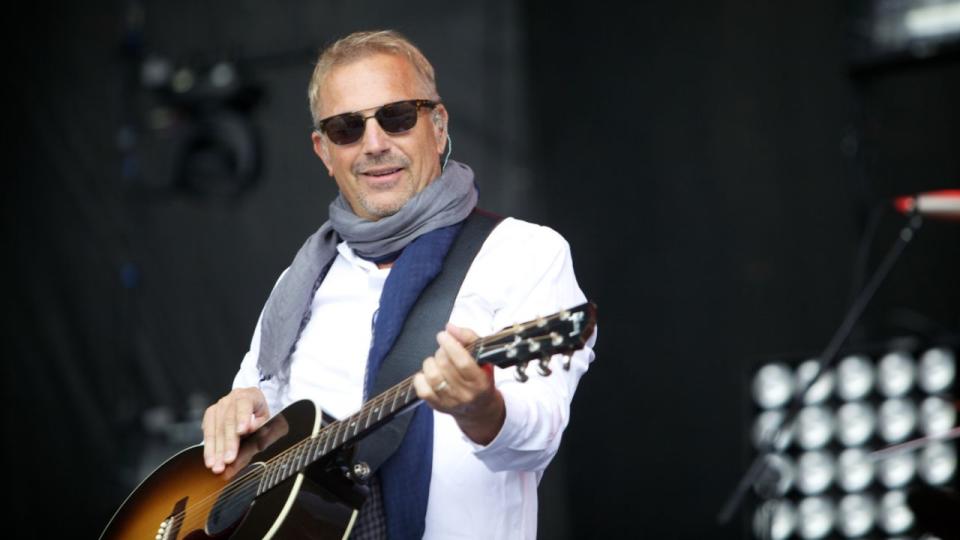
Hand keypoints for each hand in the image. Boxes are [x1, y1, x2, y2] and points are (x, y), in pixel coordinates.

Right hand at [201, 387, 269, 473]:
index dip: (242, 418)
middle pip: (228, 421)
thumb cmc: (261, 413)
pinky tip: (210, 460)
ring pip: (215, 429)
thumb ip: (265, 427)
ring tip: (217, 466)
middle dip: (228, 443)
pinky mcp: (210, 414)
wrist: (251, 402)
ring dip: (215, 450)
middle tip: (228, 460)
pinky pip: (207, 432)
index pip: (245, 405)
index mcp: (250, 395)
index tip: (242, 431)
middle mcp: (231, 399)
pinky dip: (208, 448)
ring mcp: (219, 406)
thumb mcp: (270, 419)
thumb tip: (253, 433)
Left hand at [413, 323, 505, 444]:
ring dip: (430, 363)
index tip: (443, 335)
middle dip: (441, 352)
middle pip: (445, 366)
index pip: (463, 362)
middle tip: (444, 349)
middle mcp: (466, 394)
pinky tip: (427, 373)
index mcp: (480, 381)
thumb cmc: (481, 377)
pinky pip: (422, 390)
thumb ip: (469, 338)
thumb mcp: (484, 356)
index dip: (450, 345)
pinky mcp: (438, 406)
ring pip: (432, 377)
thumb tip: (449, 328)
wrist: (479, 409)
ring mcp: (451, 402)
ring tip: (436, 361)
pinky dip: (421, 378)